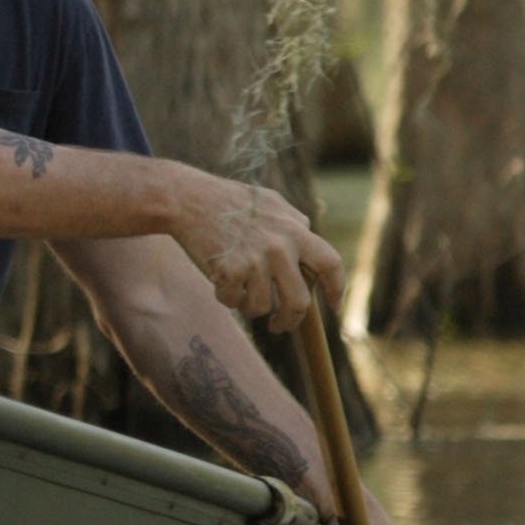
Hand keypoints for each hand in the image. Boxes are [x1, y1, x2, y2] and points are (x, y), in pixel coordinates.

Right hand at [171, 168, 341, 330]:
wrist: (188, 199)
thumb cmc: (228, 200)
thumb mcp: (271, 203)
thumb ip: (295, 225)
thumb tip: (313, 256)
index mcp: (295, 229)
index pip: (330, 265)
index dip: (336, 290)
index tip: (335, 307)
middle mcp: (280, 247)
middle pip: (299, 301)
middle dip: (290, 320)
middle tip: (280, 325)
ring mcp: (255, 260)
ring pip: (262, 307)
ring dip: (249, 306)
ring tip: (238, 289)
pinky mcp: (229, 272)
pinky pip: (234, 302)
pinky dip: (226, 297)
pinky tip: (219, 280)